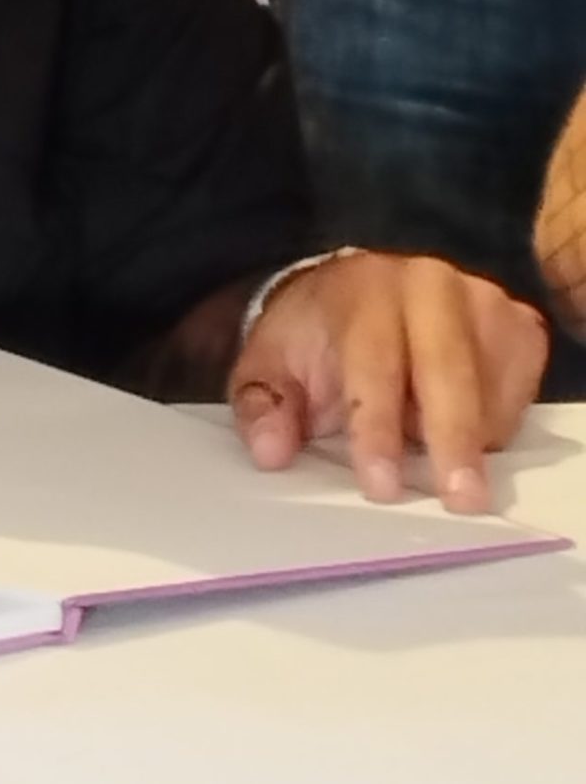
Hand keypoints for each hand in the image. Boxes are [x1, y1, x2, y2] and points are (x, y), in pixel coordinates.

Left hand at [230, 252, 548, 513]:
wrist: (355, 291)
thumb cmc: (316, 337)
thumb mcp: (271, 366)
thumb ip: (262, 407)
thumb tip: (271, 450)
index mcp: (361, 288)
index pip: (372, 361)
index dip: (375, 426)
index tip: (380, 485)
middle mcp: (427, 283)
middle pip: (448, 369)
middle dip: (452, 437)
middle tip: (459, 500)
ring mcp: (481, 300)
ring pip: (489, 388)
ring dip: (468, 437)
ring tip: (427, 448)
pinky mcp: (519, 326)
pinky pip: (521, 393)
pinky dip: (495, 425)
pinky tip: (460, 423)